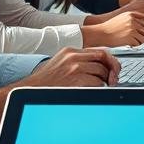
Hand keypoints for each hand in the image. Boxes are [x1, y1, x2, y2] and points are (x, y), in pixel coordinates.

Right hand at [0, 47, 120, 130]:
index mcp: (70, 51)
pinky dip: (98, 90)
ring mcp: (75, 67)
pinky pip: (97, 84)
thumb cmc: (44, 82)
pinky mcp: (77, 79)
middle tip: (112, 81)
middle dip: (111, 70)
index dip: (109, 61)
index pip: (99, 51)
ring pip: (102, 72)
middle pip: (104, 59)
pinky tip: (90, 93)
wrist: (30, 91)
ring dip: (103, 83)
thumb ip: (78, 62)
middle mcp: (74, 56)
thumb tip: (99, 68)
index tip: (113, 69)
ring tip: (96, 89)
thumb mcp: (60, 64)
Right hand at [86, 11, 143, 46]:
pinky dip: (135, 45)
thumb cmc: (109, 28)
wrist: (100, 33)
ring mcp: (132, 29)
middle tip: (139, 39)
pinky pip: (139, 43)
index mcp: (131, 14)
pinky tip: (129, 44)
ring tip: (132, 42)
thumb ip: (132, 20)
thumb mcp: (121, 18)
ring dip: (140, 41)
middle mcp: (133, 20)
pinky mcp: (130, 37)